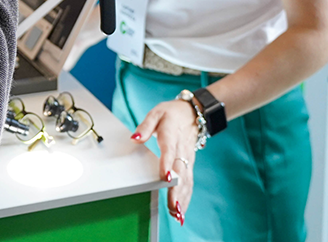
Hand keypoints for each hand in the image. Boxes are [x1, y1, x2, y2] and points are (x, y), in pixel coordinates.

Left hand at [131, 98, 197, 225]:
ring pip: (186, 180)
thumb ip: (145, 126)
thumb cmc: (170, 114)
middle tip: (173, 206)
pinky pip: (188, 182)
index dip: (167, 164)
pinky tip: (180, 212)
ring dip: (182, 198)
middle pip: (180, 171)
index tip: (165, 178)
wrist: (192, 113)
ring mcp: (187, 158)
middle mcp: (181, 149)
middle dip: (177, 190)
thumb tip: (134, 138)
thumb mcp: (156, 113)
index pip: (169, 150)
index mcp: (171, 135)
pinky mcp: (189, 165)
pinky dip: (186, 198)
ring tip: (177, 214)